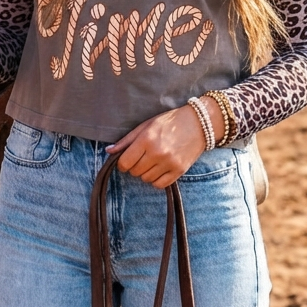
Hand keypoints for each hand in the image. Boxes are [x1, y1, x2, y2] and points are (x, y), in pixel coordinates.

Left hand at [106, 99, 223, 188]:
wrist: (198, 123)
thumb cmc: (169, 122)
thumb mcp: (146, 125)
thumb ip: (126, 140)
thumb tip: (108, 151)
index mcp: (147, 139)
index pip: (125, 162)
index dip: (122, 163)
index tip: (126, 160)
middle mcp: (158, 153)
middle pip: (135, 172)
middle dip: (134, 167)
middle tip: (141, 157)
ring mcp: (170, 163)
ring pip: (146, 179)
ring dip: (145, 173)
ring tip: (152, 161)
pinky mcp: (180, 171)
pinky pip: (160, 185)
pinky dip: (156, 180)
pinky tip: (159, 169)